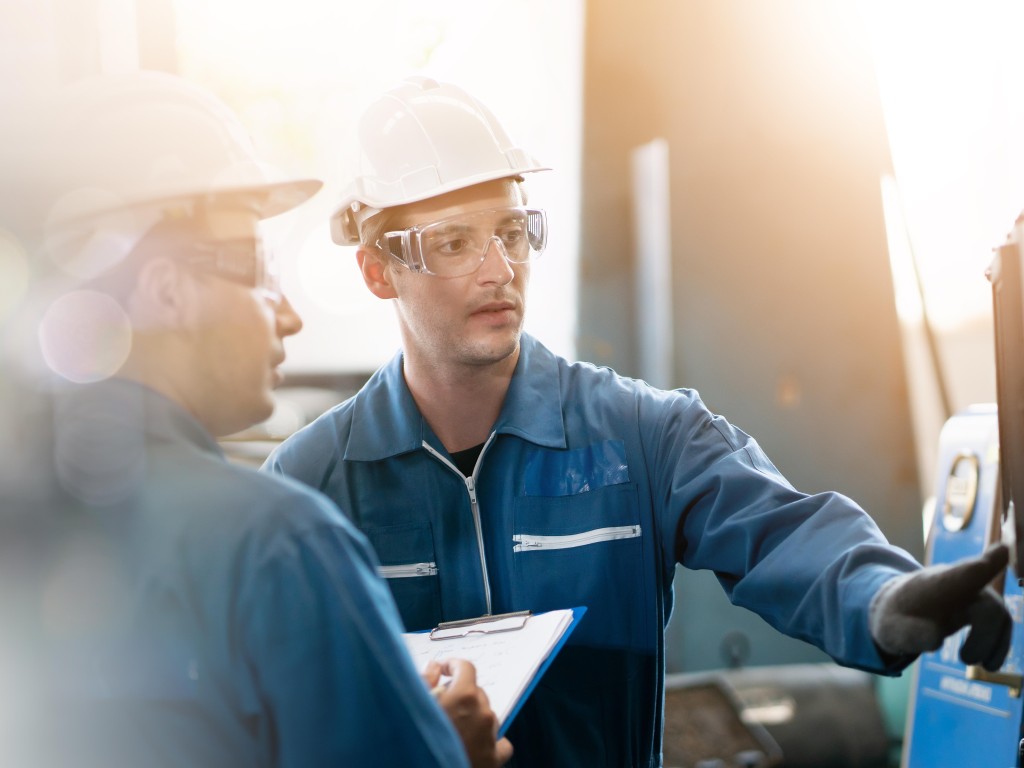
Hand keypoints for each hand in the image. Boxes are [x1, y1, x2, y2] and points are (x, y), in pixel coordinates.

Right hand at [429, 658, 512, 767]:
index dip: (453, 666)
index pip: (466, 668)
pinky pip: (500, 742)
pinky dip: (489, 740)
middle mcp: (482, 713)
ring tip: (453, 730)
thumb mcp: (414, 706)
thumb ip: (426, 680)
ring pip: (486, 716)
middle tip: (442, 707)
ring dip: (473, 717)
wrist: (424, 767)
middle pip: (476, 693)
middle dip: (460, 696)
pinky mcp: (494, 758)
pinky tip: (474, 745)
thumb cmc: (418, 741)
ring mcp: (491, 736)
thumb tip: (434, 666)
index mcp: (464, 696)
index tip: (444, 671)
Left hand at [869, 543, 1011, 670]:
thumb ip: (909, 633)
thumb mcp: (891, 629)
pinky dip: (998, 645)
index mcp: (936, 583)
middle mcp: (960, 584)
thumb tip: (936, 640)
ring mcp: (972, 594)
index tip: (1003, 549)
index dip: (987, 563)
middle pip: (988, 604)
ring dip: (993, 643)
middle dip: (984, 636)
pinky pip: (1000, 623)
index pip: (965, 573)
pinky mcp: (980, 608)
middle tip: (965, 660)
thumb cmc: (895, 618)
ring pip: (998, 614)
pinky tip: (989, 664)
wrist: (899, 611)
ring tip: (980, 666)